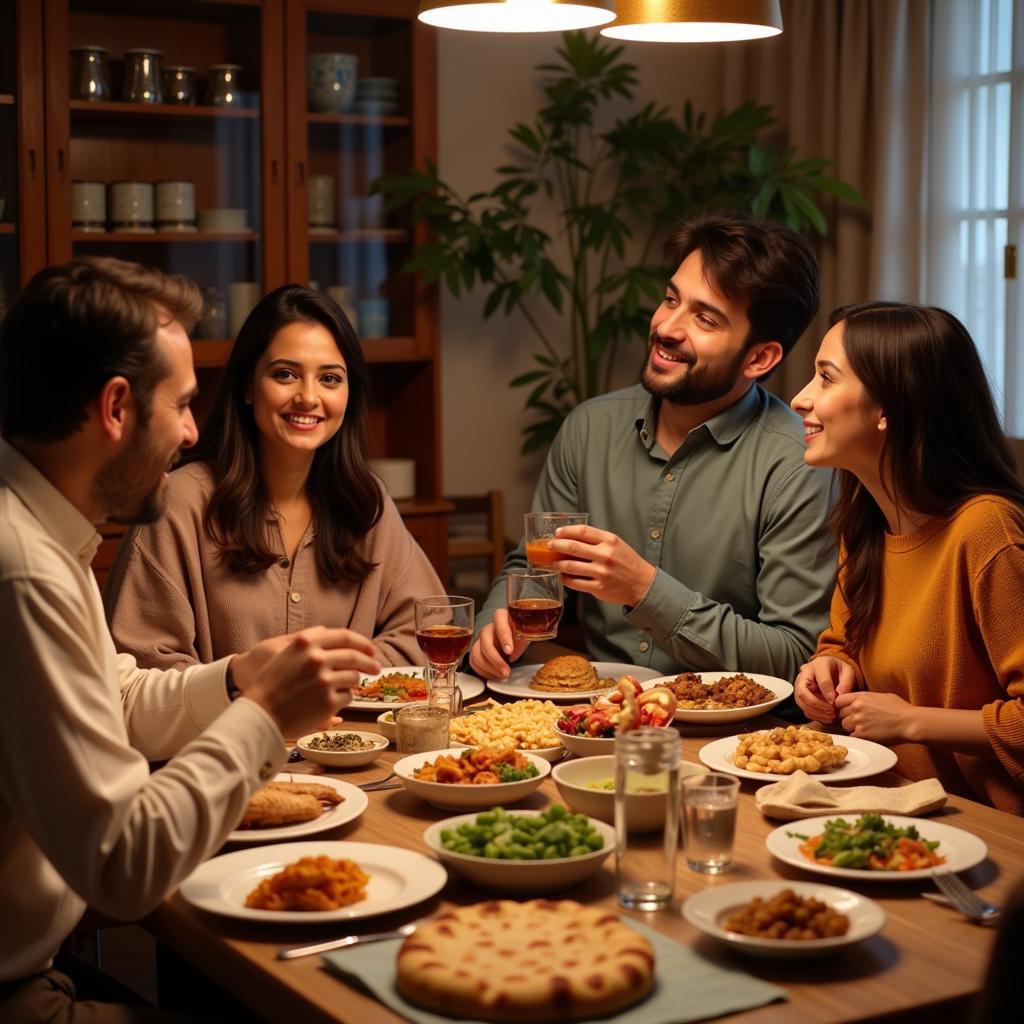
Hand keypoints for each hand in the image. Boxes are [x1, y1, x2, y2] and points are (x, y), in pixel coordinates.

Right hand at [234, 626, 380, 738]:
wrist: (260, 716)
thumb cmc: (269, 685)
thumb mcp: (283, 652)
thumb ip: (306, 639)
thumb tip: (327, 630)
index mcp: (306, 643)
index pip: (344, 636)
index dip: (361, 642)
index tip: (370, 649)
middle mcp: (316, 659)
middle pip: (355, 656)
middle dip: (369, 662)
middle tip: (376, 668)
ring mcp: (324, 680)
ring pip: (354, 678)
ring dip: (352, 683)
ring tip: (341, 689)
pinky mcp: (329, 702)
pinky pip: (348, 697)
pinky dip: (344, 699)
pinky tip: (331, 702)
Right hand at [469, 609, 529, 679]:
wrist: (512, 636)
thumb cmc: (519, 633)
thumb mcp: (526, 632)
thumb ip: (523, 637)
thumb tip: (515, 652)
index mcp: (502, 618)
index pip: (499, 622)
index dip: (504, 637)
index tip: (510, 652)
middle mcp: (488, 628)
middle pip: (486, 643)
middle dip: (496, 660)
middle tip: (507, 672)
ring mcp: (480, 639)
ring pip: (477, 654)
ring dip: (489, 668)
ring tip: (503, 676)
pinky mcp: (476, 650)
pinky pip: (473, 661)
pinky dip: (483, 671)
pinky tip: (494, 676)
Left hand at [548, 524, 655, 607]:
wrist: (642, 584)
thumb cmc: (627, 562)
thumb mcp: (617, 544)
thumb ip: (597, 540)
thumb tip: (572, 537)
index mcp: (610, 541)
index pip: (582, 531)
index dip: (566, 531)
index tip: (557, 532)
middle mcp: (605, 555)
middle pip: (573, 547)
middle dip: (556, 545)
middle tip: (549, 546)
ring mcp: (601, 572)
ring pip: (570, 566)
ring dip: (557, 563)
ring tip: (552, 562)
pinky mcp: (598, 587)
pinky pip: (575, 582)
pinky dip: (565, 578)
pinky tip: (562, 575)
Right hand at [793, 656, 856, 722]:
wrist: (830, 669)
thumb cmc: (839, 670)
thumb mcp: (847, 671)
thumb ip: (846, 681)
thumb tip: (840, 694)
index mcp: (818, 665)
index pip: (820, 680)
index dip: (827, 692)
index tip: (835, 702)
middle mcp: (804, 675)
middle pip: (802, 692)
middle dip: (816, 704)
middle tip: (831, 710)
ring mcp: (799, 686)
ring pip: (801, 702)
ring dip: (816, 711)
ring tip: (832, 714)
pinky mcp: (800, 696)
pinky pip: (804, 709)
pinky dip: (815, 716)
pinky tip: (827, 717)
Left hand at [834, 690, 911, 743]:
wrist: (909, 722)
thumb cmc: (900, 708)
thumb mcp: (881, 696)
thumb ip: (865, 697)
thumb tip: (856, 700)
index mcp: (861, 697)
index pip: (839, 700)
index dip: (841, 706)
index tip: (846, 710)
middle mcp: (856, 707)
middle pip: (840, 713)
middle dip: (847, 717)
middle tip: (857, 721)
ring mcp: (858, 721)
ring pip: (844, 725)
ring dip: (851, 727)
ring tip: (864, 728)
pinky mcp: (862, 734)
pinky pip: (851, 736)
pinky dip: (857, 736)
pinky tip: (867, 735)